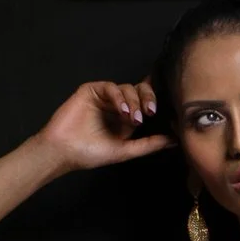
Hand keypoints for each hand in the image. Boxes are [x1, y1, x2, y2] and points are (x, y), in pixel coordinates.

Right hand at [40, 77, 169, 170]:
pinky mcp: (92, 90)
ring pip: (127, 88)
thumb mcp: (126, 151)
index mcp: (128, 118)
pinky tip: (120, 109)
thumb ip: (149, 145)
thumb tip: (175, 141)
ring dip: (133, 101)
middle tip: (151, 112)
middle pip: (140, 90)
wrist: (64, 151)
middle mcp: (118, 105)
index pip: (146, 102)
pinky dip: (118, 96)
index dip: (156, 101)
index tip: (163, 111)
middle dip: (148, 98)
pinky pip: (111, 86)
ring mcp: (105, 97)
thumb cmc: (91, 154)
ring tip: (133, 118)